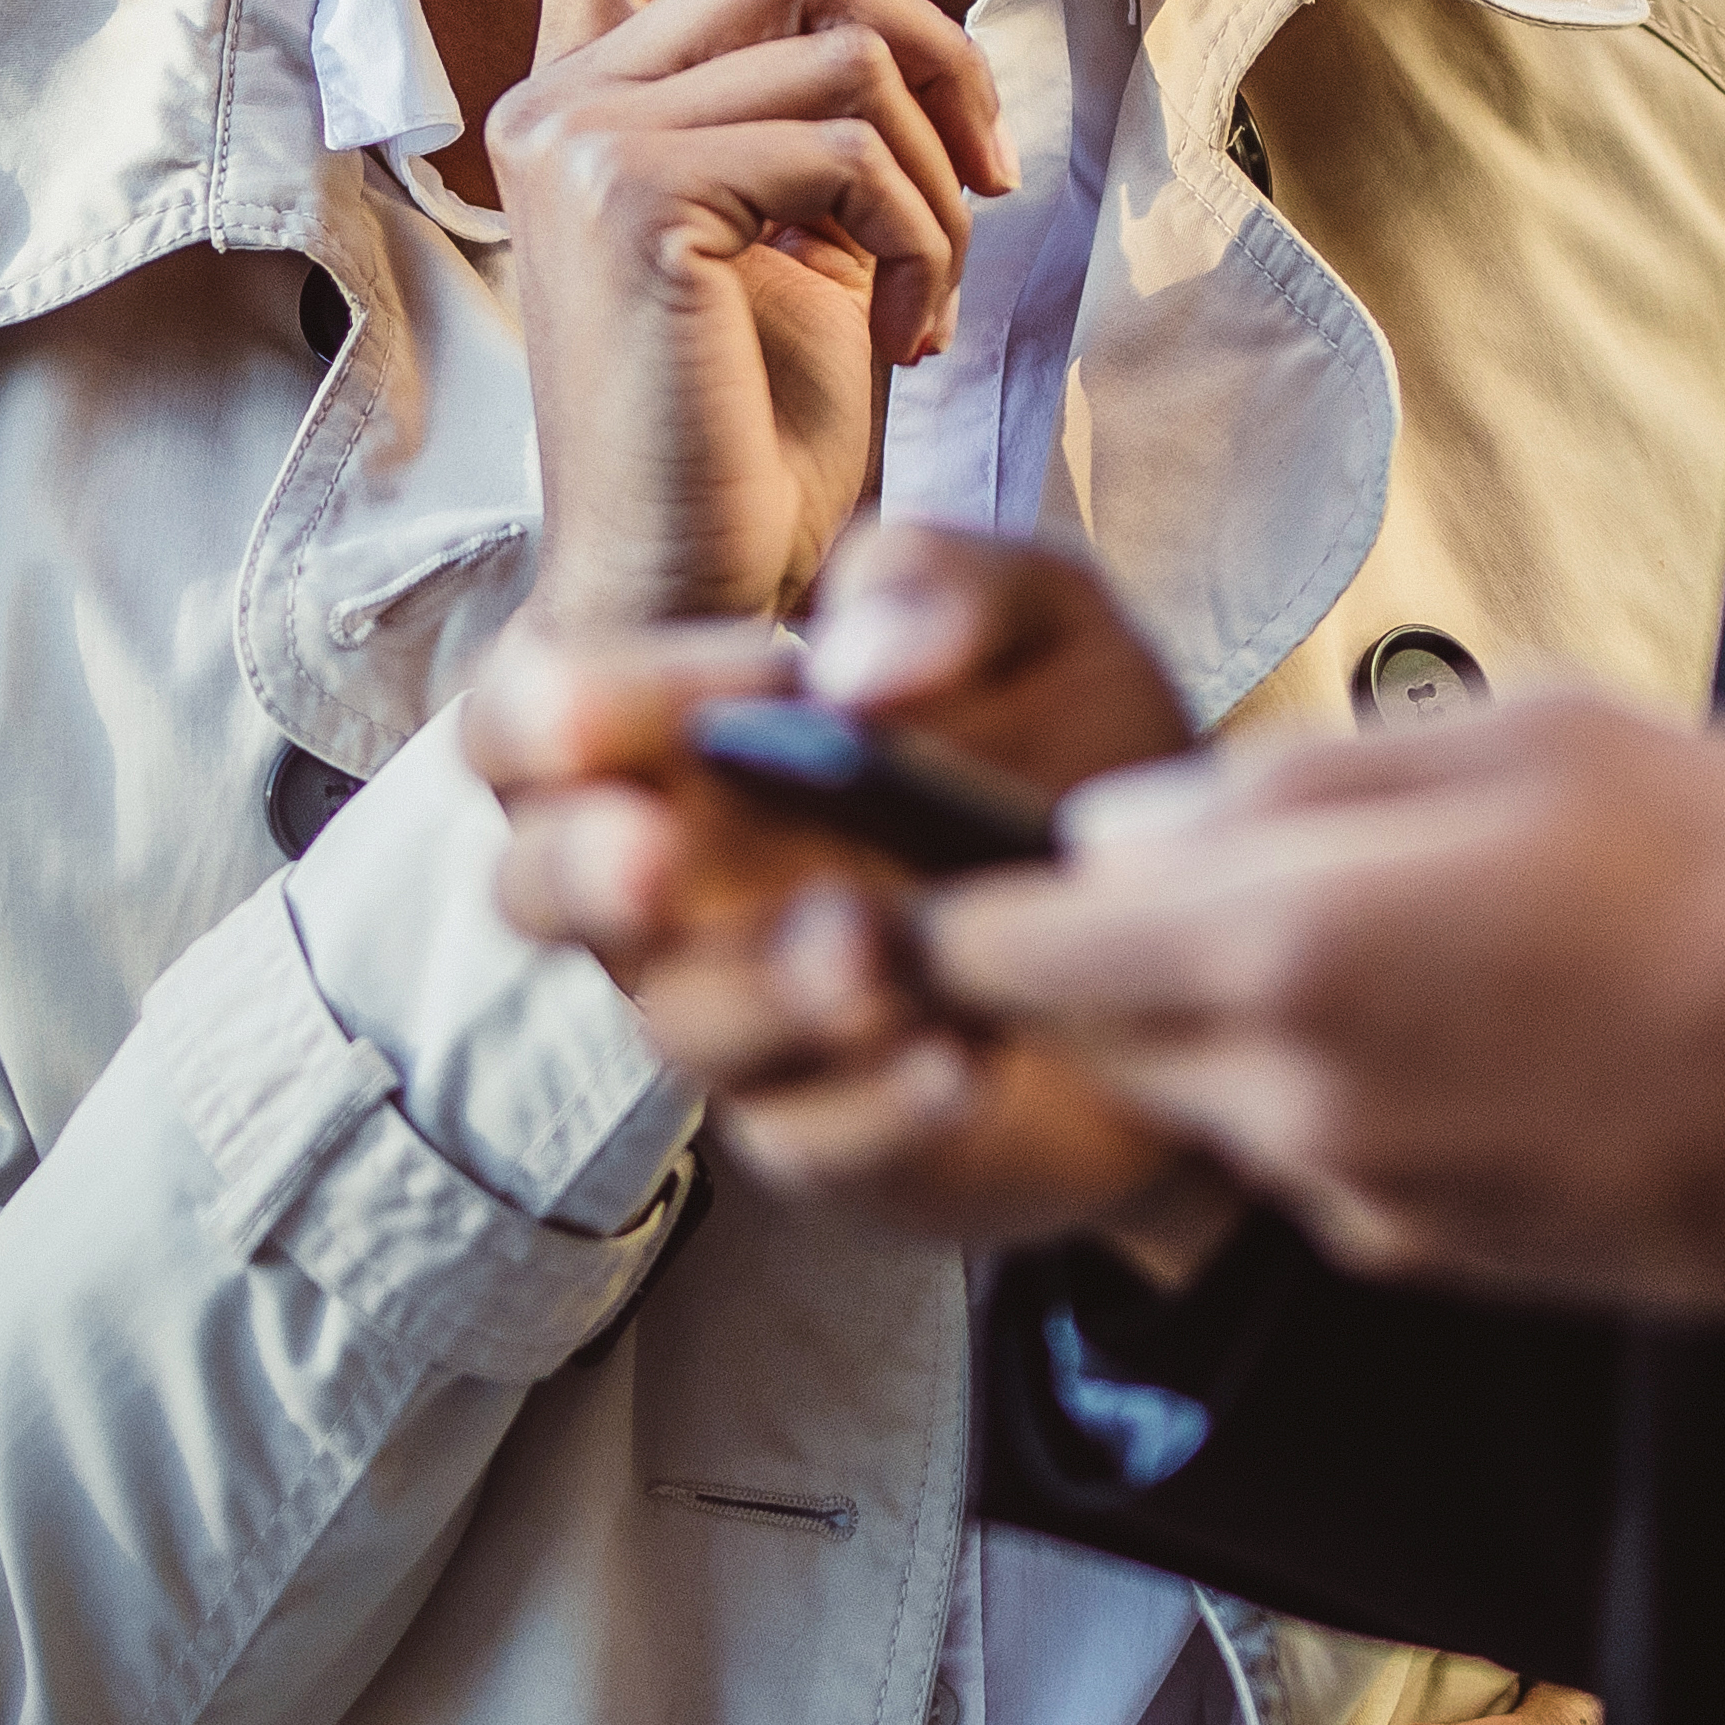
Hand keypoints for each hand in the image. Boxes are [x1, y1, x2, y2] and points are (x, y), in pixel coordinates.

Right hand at [470, 525, 1208, 1245]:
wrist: (1193, 918)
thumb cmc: (1071, 737)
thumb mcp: (1036, 622)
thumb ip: (942, 588)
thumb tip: (851, 666)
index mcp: (677, 734)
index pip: (535, 715)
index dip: (592, 697)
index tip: (763, 669)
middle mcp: (675, 879)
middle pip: (531, 888)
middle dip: (581, 869)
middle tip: (654, 854)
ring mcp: (741, 1011)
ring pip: (677, 1021)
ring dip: (769, 986)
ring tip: (883, 947)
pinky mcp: (827, 1128)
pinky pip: (804, 1137)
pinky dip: (876, 1102)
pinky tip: (960, 1053)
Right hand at [494, 0, 1015, 629]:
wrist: (682, 596)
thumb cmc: (743, 446)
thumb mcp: (791, 242)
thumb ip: (807, 119)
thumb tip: (907, 28)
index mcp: (573, 101)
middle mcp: (554, 102)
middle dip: (935, 60)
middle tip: (986, 186)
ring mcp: (581, 141)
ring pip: (845, 56)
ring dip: (938, 183)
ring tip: (926, 298)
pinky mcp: (635, 198)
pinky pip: (851, 151)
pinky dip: (922, 241)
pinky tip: (903, 337)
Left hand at [917, 696, 1724, 1315]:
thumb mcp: (1533, 732)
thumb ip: (1300, 780)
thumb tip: (1131, 827)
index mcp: (1291, 944)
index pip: (1005, 947)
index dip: (964, 891)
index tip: (972, 841)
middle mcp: (1292, 1097)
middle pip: (1077, 1036)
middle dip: (1082, 958)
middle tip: (1171, 865)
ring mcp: (1361, 1197)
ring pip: (1193, 1100)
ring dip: (1209, 1020)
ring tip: (1352, 924)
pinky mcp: (1434, 1259)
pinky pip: (1305, 1159)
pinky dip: (1317, 1088)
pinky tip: (1450, 1017)